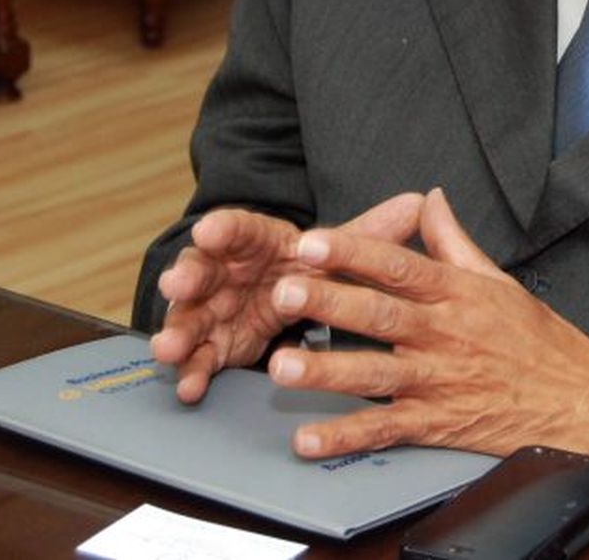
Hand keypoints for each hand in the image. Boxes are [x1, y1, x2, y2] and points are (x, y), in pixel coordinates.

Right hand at [150, 195, 423, 402]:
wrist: (282, 290)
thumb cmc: (307, 264)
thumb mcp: (337, 251)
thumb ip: (370, 233)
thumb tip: (418, 202)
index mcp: (260, 242)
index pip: (240, 228)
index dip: (224, 229)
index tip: (210, 230)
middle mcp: (230, 270)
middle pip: (204, 269)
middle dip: (188, 277)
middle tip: (177, 286)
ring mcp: (217, 307)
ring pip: (192, 315)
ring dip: (179, 330)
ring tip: (169, 348)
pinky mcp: (217, 342)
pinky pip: (202, 357)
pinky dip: (196, 372)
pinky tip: (190, 387)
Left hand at [265, 187, 588, 463]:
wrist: (581, 402)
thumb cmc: (537, 340)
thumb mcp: (498, 281)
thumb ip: (455, 241)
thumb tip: (430, 198)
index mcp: (458, 294)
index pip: (400, 266)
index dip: (355, 252)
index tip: (314, 242)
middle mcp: (445, 335)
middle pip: (380, 315)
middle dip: (329, 302)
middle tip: (284, 291)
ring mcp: (440, 382)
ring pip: (375, 375)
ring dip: (327, 372)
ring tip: (283, 366)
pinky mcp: (439, 425)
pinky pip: (387, 431)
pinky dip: (347, 438)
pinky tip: (309, 439)